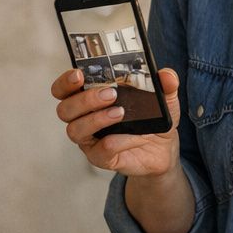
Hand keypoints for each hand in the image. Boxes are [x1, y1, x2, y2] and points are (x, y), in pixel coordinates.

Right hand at [50, 67, 182, 178]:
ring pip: (75, 130)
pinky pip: (99, 151)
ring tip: (119, 113)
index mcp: (90, 98)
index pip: (64, 89)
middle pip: (65, 109)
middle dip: (85, 99)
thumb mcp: (163, 99)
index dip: (65, 82)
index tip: (79, 74)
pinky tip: (131, 137)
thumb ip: (164, 85)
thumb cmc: (152, 119)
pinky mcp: (102, 158)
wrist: (163, 150)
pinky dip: (115, 142)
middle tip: (110, 94)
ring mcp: (90, 140)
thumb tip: (168, 76)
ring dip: (96, 120)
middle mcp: (84, 118)